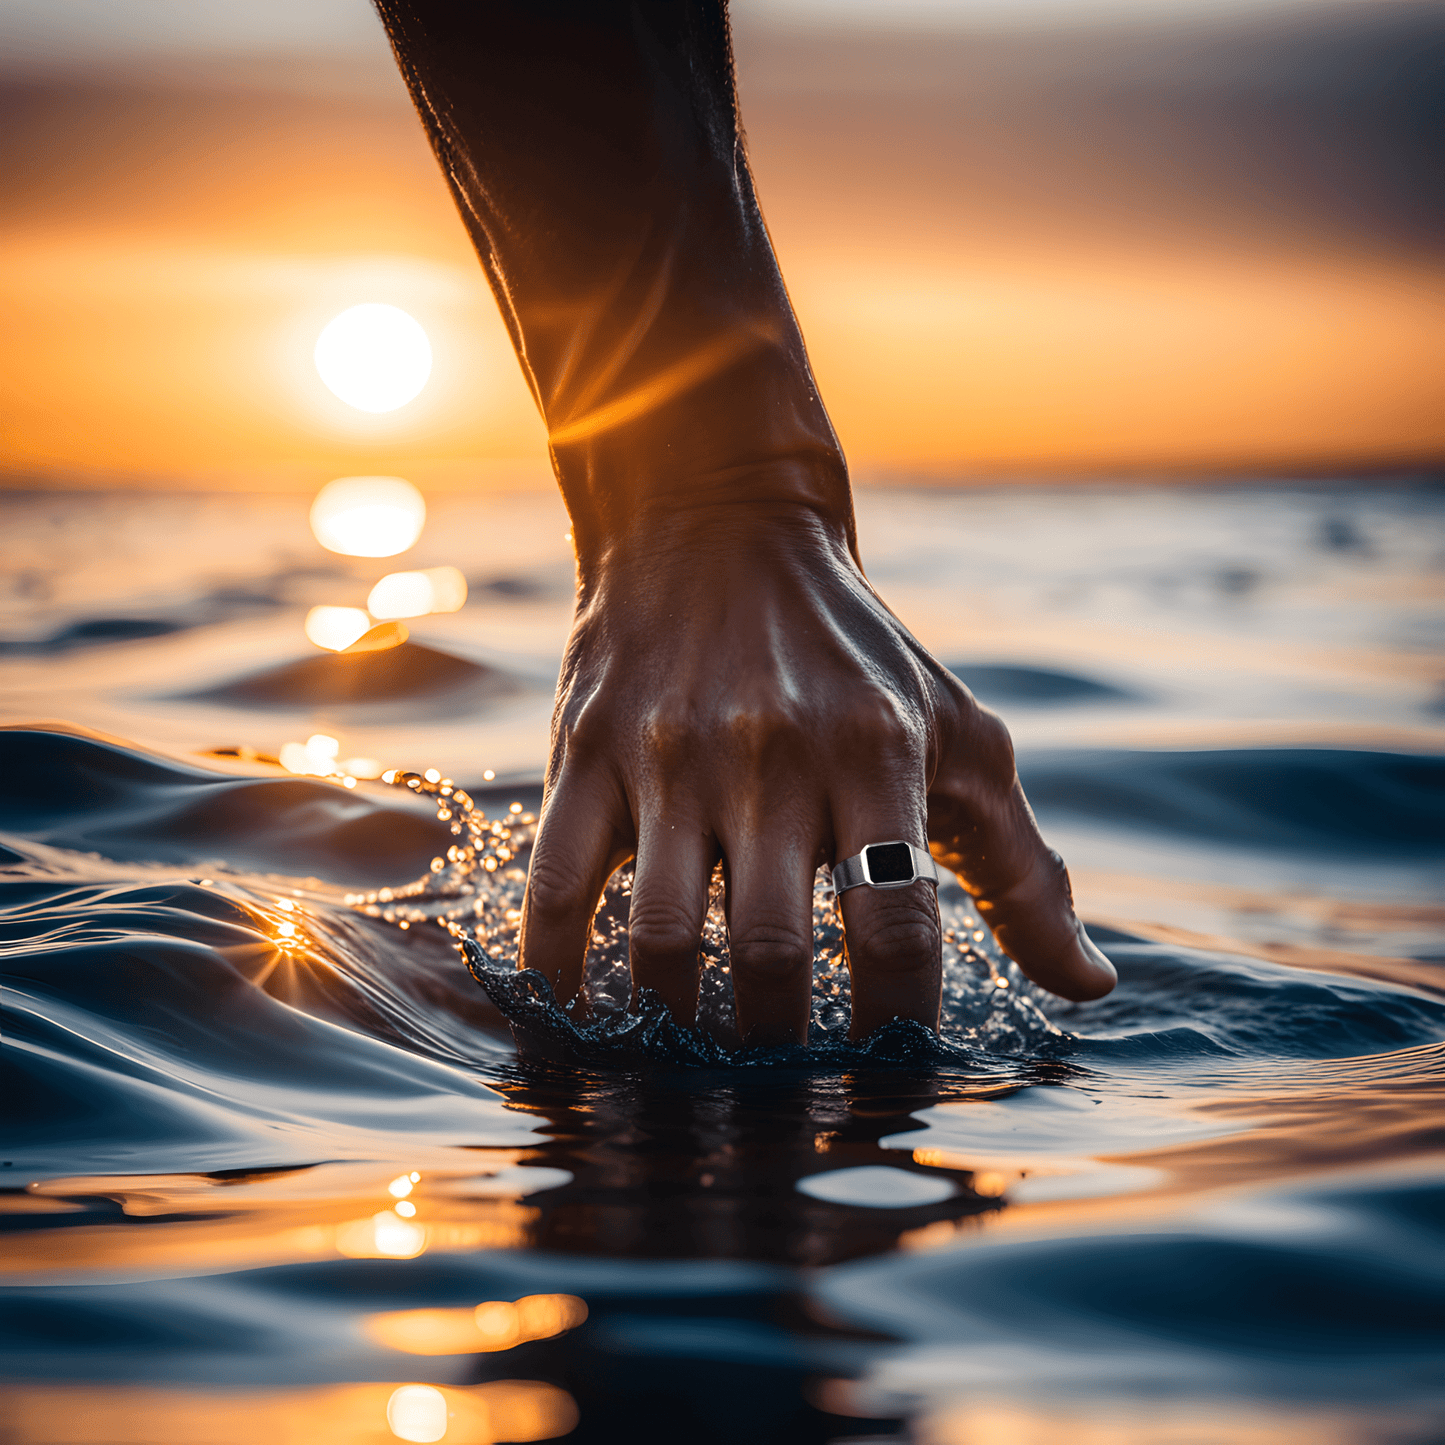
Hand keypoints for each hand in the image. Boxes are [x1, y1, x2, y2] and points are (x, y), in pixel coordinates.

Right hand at [518, 498, 1116, 1043]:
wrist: (718, 527)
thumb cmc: (858, 653)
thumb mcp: (958, 734)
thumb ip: (1022, 866)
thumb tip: (1088, 986)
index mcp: (876, 752)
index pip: (897, 927)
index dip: (898, 1020)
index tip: (890, 1056)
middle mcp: (771, 755)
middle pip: (773, 952)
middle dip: (783, 1043)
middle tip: (787, 1069)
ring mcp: (668, 755)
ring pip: (662, 939)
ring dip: (682, 1023)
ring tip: (703, 1045)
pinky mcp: (587, 752)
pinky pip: (558, 887)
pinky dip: (560, 970)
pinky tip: (585, 1012)